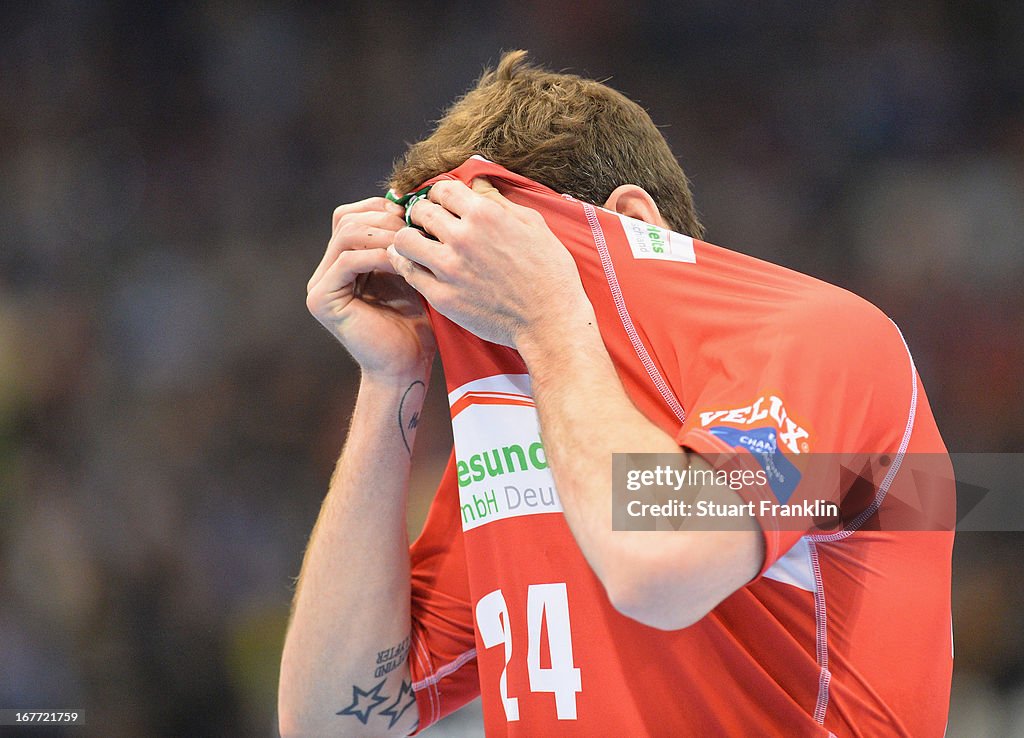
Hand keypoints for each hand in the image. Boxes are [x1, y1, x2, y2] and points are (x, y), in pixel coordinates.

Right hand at [306, 197, 434, 381]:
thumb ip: (402, 243)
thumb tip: (411, 202)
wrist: (407, 366)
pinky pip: (347, 261)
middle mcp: (326, 271)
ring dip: (382, 234)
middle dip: (383, 217)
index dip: (383, 208)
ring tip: (409, 244)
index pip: (353, 215)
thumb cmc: (415, 324)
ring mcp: (320, 285)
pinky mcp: (322, 300)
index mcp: (343, 262)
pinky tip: (401, 263)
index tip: (414, 216)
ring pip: (346, 234)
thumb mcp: (410, 273)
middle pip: (345, 218)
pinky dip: (377, 256)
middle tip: (413, 228)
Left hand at [387, 178, 593, 347]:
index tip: (442, 205)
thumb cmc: (549, 273)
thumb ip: (500, 201)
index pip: (442, 190)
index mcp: (485, 214)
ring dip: (410, 239)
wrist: (550, 321)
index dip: (440, 195)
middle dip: (423, 214)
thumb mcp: (534, 225)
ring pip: (404, 240)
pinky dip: (407, 266)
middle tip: (429, 225)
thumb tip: (478, 185)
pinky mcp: (442, 297)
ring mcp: (449, 268)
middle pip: (420, 211)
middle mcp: (462, 237)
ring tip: (420, 245)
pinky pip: (408, 272)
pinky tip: (416, 265)